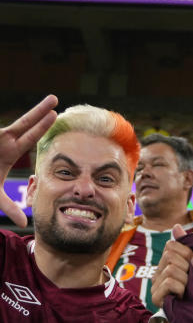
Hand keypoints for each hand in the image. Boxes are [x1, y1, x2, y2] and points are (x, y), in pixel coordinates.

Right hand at [0, 95, 57, 226]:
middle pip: (24, 123)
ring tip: (47, 99)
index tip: (56, 114)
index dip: (42, 126)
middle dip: (39, 111)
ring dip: (28, 112)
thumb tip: (25, 224)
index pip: (30, 137)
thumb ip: (9, 207)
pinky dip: (7, 127)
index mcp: (8, 151)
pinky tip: (16, 121)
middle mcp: (1, 140)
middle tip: (55, 98)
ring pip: (10, 123)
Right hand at [151, 224, 192, 306]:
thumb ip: (187, 246)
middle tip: (191, 279)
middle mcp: (158, 272)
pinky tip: (183, 296)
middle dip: (186, 266)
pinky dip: (180, 288)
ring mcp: (155, 285)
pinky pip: (169, 282)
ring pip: (171, 269)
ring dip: (185, 279)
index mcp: (167, 262)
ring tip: (188, 289)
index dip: (187, 252)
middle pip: (170, 255)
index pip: (171, 246)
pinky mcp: (155, 297)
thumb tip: (177, 226)